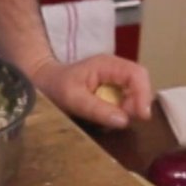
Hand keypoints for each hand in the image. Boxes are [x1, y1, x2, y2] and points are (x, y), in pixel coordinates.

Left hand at [30, 53, 152, 128]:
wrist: (41, 84)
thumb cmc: (54, 86)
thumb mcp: (72, 98)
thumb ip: (96, 108)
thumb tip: (124, 120)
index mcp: (107, 64)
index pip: (137, 74)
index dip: (143, 94)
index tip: (141, 116)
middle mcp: (115, 70)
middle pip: (140, 86)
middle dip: (135, 105)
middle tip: (121, 120)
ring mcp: (115, 80)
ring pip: (135, 96)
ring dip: (127, 111)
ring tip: (109, 119)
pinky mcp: (112, 92)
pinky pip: (125, 103)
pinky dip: (120, 113)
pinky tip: (105, 118)